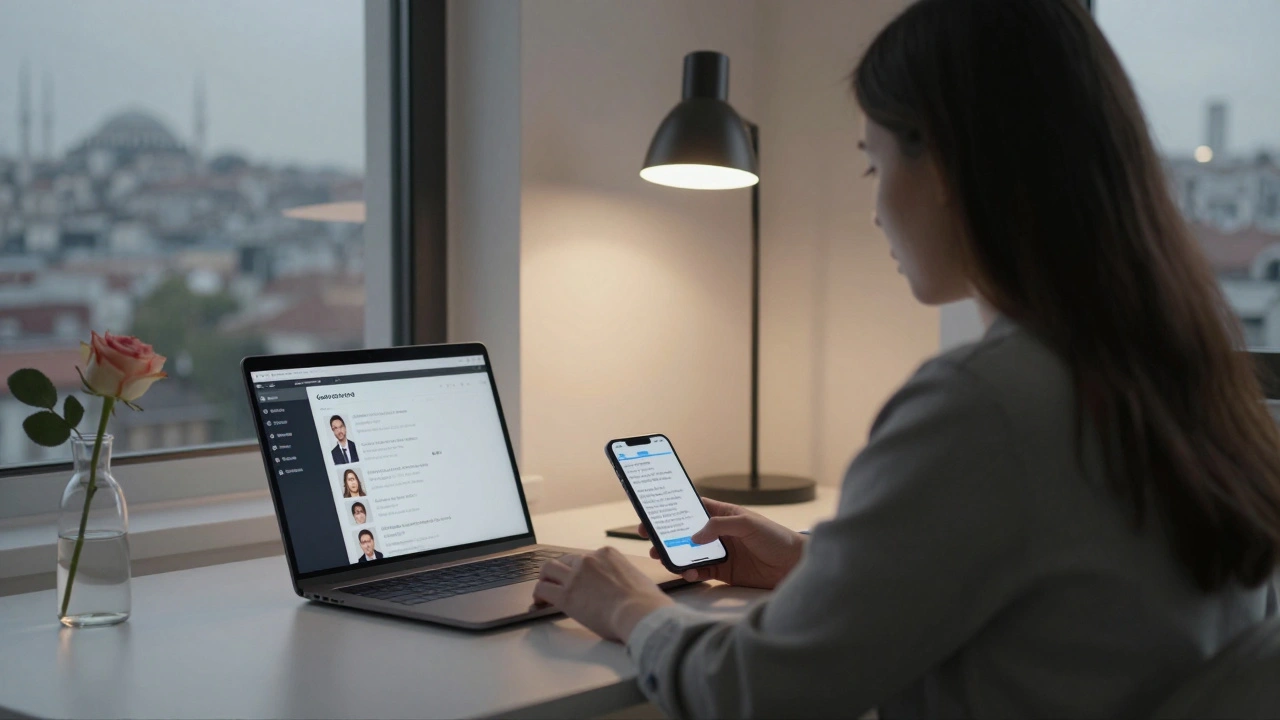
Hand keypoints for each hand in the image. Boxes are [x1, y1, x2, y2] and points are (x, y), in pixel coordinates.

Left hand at [532, 546, 674, 642]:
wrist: (639, 612)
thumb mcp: (637, 577)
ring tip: (545, 590)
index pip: (585, 558)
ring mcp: (576, 576)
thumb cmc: (645, 601)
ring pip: (548, 569)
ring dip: (546, 579)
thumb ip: (623, 577)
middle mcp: (589, 560)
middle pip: (565, 560)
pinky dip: (540, 595)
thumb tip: (623, 587)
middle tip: (558, 583)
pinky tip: (540, 603)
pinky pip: (543, 589)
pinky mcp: (566, 595)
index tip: (580, 580)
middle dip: (561, 572)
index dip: (580, 570)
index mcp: (607, 554)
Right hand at [639, 497, 805, 589]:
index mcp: (724, 515)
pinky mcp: (723, 573)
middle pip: (685, 532)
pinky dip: (690, 572)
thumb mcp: (748, 524)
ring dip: (674, 554)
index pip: (694, 508)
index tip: (653, 510)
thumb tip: (694, 536)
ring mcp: (720, 554)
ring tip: (660, 556)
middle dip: (666, 534)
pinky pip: (700, 572)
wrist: (794, 566)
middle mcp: (718, 533)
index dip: (674, 508)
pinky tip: (686, 572)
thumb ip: (720, 526)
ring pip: (689, 553)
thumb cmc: (776, 538)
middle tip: (647, 535)